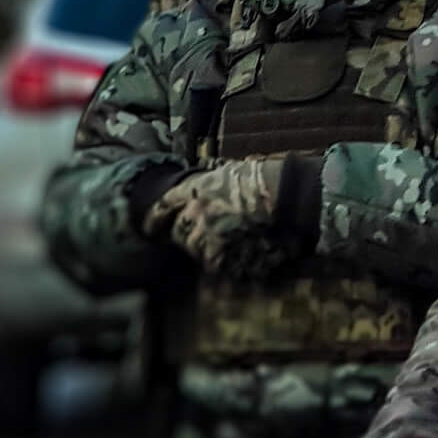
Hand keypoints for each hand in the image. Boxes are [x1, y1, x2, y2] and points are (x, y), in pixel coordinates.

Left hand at [153, 157, 301, 277]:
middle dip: (185, 236)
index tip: (150, 227)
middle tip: (202, 236)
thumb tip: (203, 188)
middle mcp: (195, 214)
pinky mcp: (224, 256)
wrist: (287, 197)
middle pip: (178, 232)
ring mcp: (208, 237)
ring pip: (195, 251)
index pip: (164, 206)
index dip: (154, 219)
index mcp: (195, 190)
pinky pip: (215, 266)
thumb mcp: (230, 171)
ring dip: (205, 251)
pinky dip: (224, 264)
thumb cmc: (265, 179)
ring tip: (224, 247)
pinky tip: (237, 259)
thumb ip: (211, 183)